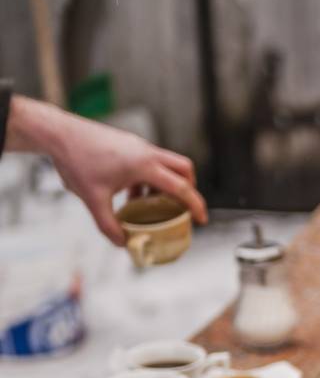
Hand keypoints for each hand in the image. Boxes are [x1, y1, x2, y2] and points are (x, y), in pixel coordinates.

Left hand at [50, 112, 206, 245]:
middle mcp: (147, 152)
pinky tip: (130, 192)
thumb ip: (108, 224)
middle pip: (185, 169)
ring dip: (165, 184)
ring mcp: (139, 146)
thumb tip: (122, 243)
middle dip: (188, 189)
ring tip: (149, 203)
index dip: (195, 205)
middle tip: (180, 207)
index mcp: (144, 165)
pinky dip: (150, 178)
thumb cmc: (76, 162)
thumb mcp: (92, 199)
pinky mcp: (130, 144)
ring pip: (167, 164)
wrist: (59, 133)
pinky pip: (150, 161)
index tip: (202, 219)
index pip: (181, 186)